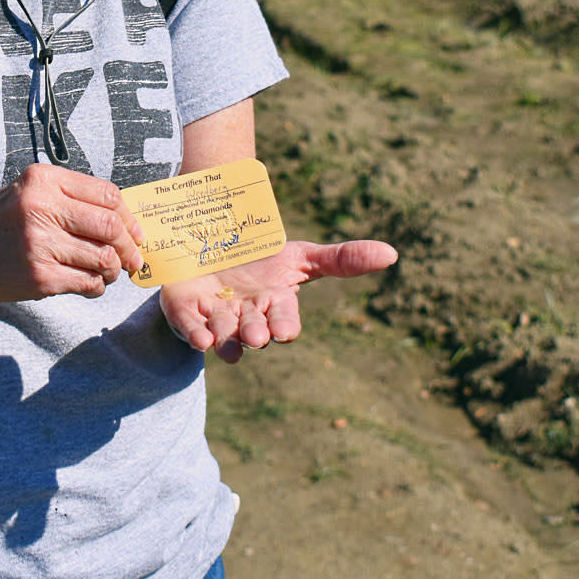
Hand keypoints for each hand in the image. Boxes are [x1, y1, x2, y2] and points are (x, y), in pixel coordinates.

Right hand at [0, 163, 144, 306]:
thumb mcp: (26, 195)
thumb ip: (69, 199)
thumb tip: (124, 221)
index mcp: (43, 180)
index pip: (107, 194)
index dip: (129, 217)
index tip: (136, 232)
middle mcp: (42, 207)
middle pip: (110, 227)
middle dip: (129, 246)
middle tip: (132, 258)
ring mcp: (41, 244)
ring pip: (104, 258)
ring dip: (113, 270)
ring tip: (106, 272)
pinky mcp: (40, 277)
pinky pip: (88, 283)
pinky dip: (96, 286)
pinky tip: (87, 284)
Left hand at [159, 238, 396, 363]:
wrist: (213, 238)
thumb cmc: (262, 253)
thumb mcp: (300, 253)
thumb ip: (342, 259)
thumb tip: (393, 253)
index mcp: (275, 306)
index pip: (283, 322)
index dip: (283, 327)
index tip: (283, 332)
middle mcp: (246, 317)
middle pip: (253, 331)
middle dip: (255, 334)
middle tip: (257, 335)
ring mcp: (214, 316)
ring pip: (222, 333)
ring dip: (225, 337)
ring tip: (224, 339)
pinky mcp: (185, 312)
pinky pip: (188, 328)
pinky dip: (194, 334)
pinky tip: (199, 339)